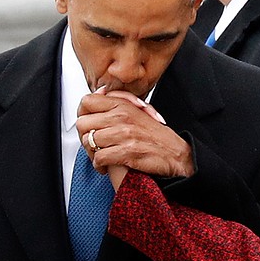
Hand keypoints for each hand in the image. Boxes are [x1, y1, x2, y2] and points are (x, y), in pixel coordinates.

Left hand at [76, 90, 193, 180]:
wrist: (177, 155)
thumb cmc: (157, 137)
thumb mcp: (138, 111)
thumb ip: (119, 103)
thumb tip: (100, 94)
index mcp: (122, 105)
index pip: (86, 102)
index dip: (82, 114)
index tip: (88, 125)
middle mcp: (122, 117)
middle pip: (83, 124)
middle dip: (84, 138)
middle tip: (92, 146)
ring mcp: (125, 134)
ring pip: (89, 141)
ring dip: (91, 154)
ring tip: (99, 158)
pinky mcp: (127, 152)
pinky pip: (100, 157)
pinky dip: (99, 165)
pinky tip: (104, 166)